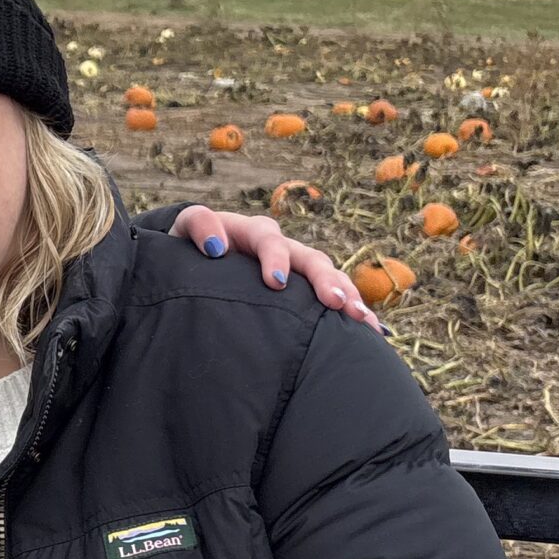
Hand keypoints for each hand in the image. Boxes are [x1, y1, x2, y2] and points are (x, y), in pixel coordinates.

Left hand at [170, 204, 382, 329]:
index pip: (266, 239)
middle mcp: (278, 247)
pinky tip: (375, 332)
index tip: (275, 283)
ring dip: (346, 295)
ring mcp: (294, 266)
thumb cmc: (185, 248)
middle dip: (324, 279)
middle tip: (336, 303)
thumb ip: (198, 226)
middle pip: (308, 257)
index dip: (274, 257)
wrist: (190, 259)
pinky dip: (351, 309)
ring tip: (362, 320)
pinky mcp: (301, 288)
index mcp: (249, 232)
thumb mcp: (184, 231)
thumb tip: (216, 246)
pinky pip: (332, 295)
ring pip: (327, 276)